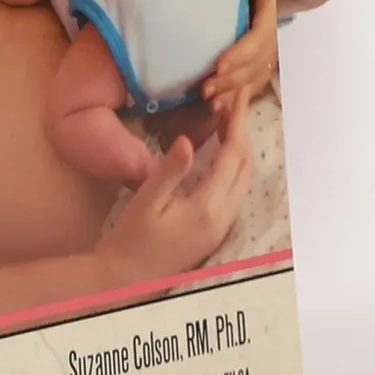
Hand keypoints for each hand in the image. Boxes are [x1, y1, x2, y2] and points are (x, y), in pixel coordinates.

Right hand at [99, 103, 254, 284]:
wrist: (127, 278)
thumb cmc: (131, 239)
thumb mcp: (145, 200)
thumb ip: (170, 170)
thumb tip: (187, 139)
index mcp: (207, 208)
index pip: (233, 156)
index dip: (237, 122)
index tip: (238, 95)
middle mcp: (223, 218)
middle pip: (246, 166)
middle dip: (243, 131)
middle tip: (234, 101)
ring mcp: (222, 227)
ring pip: (244, 179)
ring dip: (241, 148)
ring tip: (228, 120)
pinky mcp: (216, 231)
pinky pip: (236, 190)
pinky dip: (235, 165)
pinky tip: (221, 153)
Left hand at [200, 0, 277, 123]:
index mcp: (270, 7)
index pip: (260, 36)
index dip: (242, 53)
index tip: (219, 64)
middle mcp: (272, 31)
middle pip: (257, 62)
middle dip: (233, 79)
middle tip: (205, 89)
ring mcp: (266, 46)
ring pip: (255, 75)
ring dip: (233, 90)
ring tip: (209, 100)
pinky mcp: (256, 56)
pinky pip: (252, 81)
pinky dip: (237, 94)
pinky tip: (219, 107)